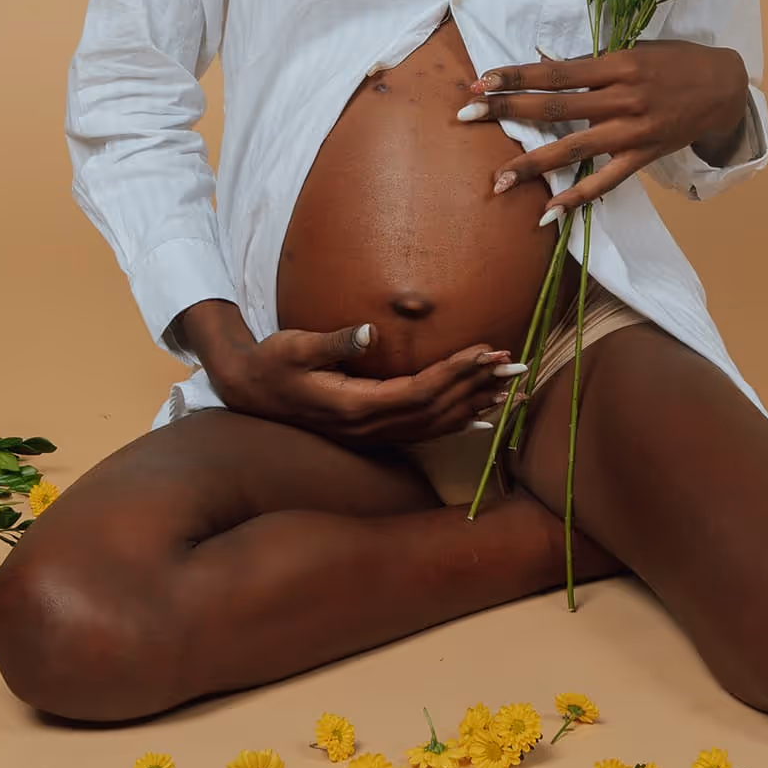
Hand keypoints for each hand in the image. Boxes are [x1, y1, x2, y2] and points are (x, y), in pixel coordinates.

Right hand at [207, 321, 519, 445]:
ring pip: (435, 424)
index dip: (456, 372)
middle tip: (516, 366)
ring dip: (475, 404)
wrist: (250, 391)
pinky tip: (481, 416)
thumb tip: (370, 333)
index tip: (486, 351)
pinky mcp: (373, 431)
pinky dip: (456, 422)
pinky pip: (424, 431)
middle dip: (478, 386)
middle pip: (436, 410)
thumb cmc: (273, 362)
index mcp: (355, 406)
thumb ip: (335, 342)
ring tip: (510, 388)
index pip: (420, 390)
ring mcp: (372, 434)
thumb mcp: (296, 346)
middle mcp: (369, 427)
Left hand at [459, 38, 749, 216]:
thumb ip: (591, 63)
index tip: (480, 81)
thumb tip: (544, 68)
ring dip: (532, 165)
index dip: (516, 77)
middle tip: (466, 115)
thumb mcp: (634, 49)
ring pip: (574, 150)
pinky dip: (577, 199)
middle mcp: (623, 99)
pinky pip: (605, 182)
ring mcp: (633, 132)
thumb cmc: (675, 61)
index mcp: (618, 64)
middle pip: (555, 108)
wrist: (724, 88)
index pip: (555, 72)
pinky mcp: (644, 157)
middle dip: (507, 111)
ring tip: (496, 181)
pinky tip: (548, 213)